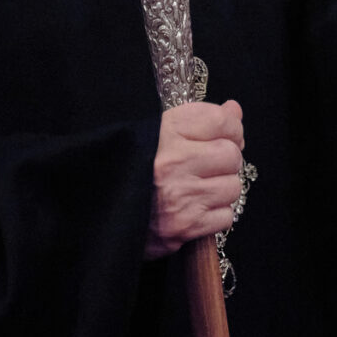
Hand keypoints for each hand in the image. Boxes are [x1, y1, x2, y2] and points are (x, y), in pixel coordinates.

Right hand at [144, 100, 244, 259]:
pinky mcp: (184, 226)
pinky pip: (225, 217)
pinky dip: (216, 216)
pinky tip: (197, 210)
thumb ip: (199, 121)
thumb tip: (233, 110)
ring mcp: (180, 195)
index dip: (231, 128)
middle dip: (226, 161)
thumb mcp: (158, 134)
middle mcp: (173, 161)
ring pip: (232, 187)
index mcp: (164, 132)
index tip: (226, 135)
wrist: (103, 215)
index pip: (220, 120)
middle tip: (210, 167)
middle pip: (231, 154)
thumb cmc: (133, 169)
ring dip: (222, 190)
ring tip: (200, 190)